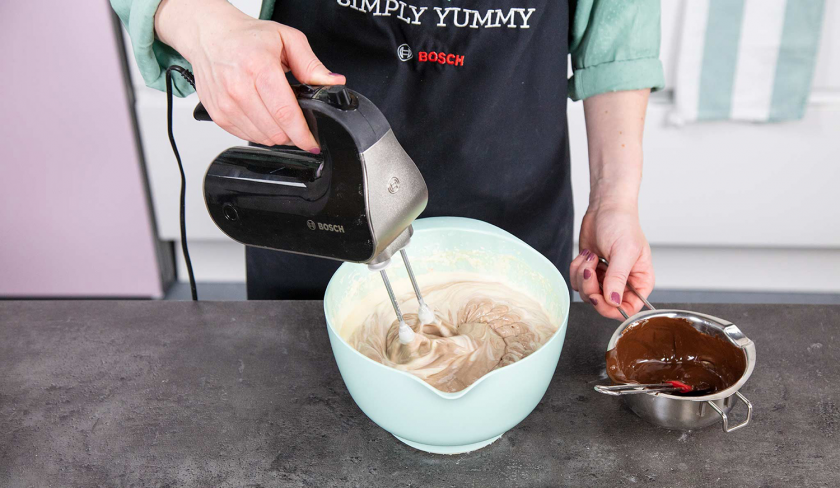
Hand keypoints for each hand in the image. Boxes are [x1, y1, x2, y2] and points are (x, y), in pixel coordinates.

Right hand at [154, 0, 344, 148]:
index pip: (285, 114)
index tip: (313, 143)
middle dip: (293, 135)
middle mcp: (239, 88)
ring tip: (279, 117)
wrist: (209, 35)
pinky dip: (260, 133)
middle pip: (275, 131)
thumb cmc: (245, 37)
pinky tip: (263, 117)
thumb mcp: (287, 39)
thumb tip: (333, 82)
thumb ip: (312, 64)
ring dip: (277, 135)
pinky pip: (246, 136)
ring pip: (262, 138)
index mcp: (259, 68)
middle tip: (298, 124)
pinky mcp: (218, 115)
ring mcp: (226, 104)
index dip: (303, 134)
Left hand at [570, 203, 654, 319]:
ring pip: (587, 294)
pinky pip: (577, 283)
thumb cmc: (622, 224)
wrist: (605, 208)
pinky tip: (585, 255)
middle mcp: (623, 284)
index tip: (597, 296)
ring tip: (590, 256)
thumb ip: (618, 278)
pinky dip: (576, 269)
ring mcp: (605, 279)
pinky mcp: (590, 272)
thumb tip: (614, 302)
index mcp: (640, 281)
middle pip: (604, 305)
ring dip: (582, 275)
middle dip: (591, 288)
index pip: (628, 309)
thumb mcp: (624, 251)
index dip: (610, 308)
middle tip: (590, 270)